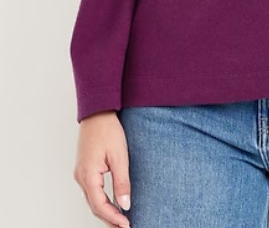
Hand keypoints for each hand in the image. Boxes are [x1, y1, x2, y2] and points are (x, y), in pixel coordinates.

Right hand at [73, 111, 131, 227]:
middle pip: (94, 206)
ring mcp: (81, 173)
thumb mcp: (119, 156)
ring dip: (106, 211)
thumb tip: (125, 204)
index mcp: (88, 176)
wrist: (97, 112)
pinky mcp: (85, 169)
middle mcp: (81, 177)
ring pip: (92, 200)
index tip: (126, 225)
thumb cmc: (108, 130)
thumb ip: (121, 182)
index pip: (100, 206)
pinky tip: (112, 203)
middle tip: (125, 226)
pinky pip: (92, 191)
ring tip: (121, 219)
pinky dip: (102, 201)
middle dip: (109, 219)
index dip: (113, 218)